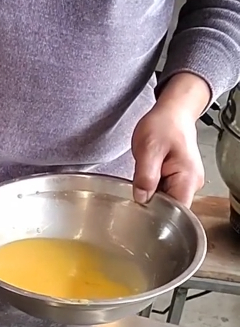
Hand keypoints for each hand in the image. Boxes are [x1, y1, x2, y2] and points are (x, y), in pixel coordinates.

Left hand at [131, 74, 208, 205]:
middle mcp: (190, 184)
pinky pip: (163, 191)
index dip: (157, 215)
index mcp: (187, 179)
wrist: (173, 111)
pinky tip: (146, 177)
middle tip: (136, 188)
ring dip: (150, 194)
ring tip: (143, 177)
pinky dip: (152, 187)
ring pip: (164, 201)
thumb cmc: (165, 124)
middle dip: (150, 204)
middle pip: (170, 209)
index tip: (140, 208)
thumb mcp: (149, 148)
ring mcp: (185, 182)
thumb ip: (145, 176)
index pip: (176, 212)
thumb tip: (141, 198)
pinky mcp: (178, 179)